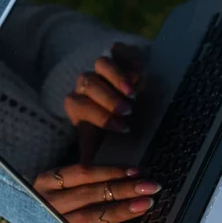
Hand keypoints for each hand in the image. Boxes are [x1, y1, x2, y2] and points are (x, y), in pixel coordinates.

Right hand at [34, 165, 160, 222]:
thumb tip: (130, 173)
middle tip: (151, 188)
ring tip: (144, 205)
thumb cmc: (58, 197)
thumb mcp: (63, 181)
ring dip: (120, 211)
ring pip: (90, 217)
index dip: (112, 171)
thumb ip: (89, 177)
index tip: (138, 171)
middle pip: (91, 194)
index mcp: (48, 181)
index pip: (84, 173)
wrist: (30, 221)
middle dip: (124, 190)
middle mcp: (47, 202)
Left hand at [64, 43, 142, 160]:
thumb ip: (94, 153)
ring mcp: (103, 68)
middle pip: (88, 83)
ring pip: (101, 64)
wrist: (125, 98)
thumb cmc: (114, 124)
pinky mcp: (119, 54)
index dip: (100, 116)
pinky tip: (140, 71)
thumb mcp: (102, 139)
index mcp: (80, 105)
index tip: (123, 128)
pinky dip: (128, 57)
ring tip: (133, 93)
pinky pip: (118, 50)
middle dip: (108, 98)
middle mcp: (88, 84)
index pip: (79, 106)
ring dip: (116, 78)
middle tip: (128, 110)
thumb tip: (87, 173)